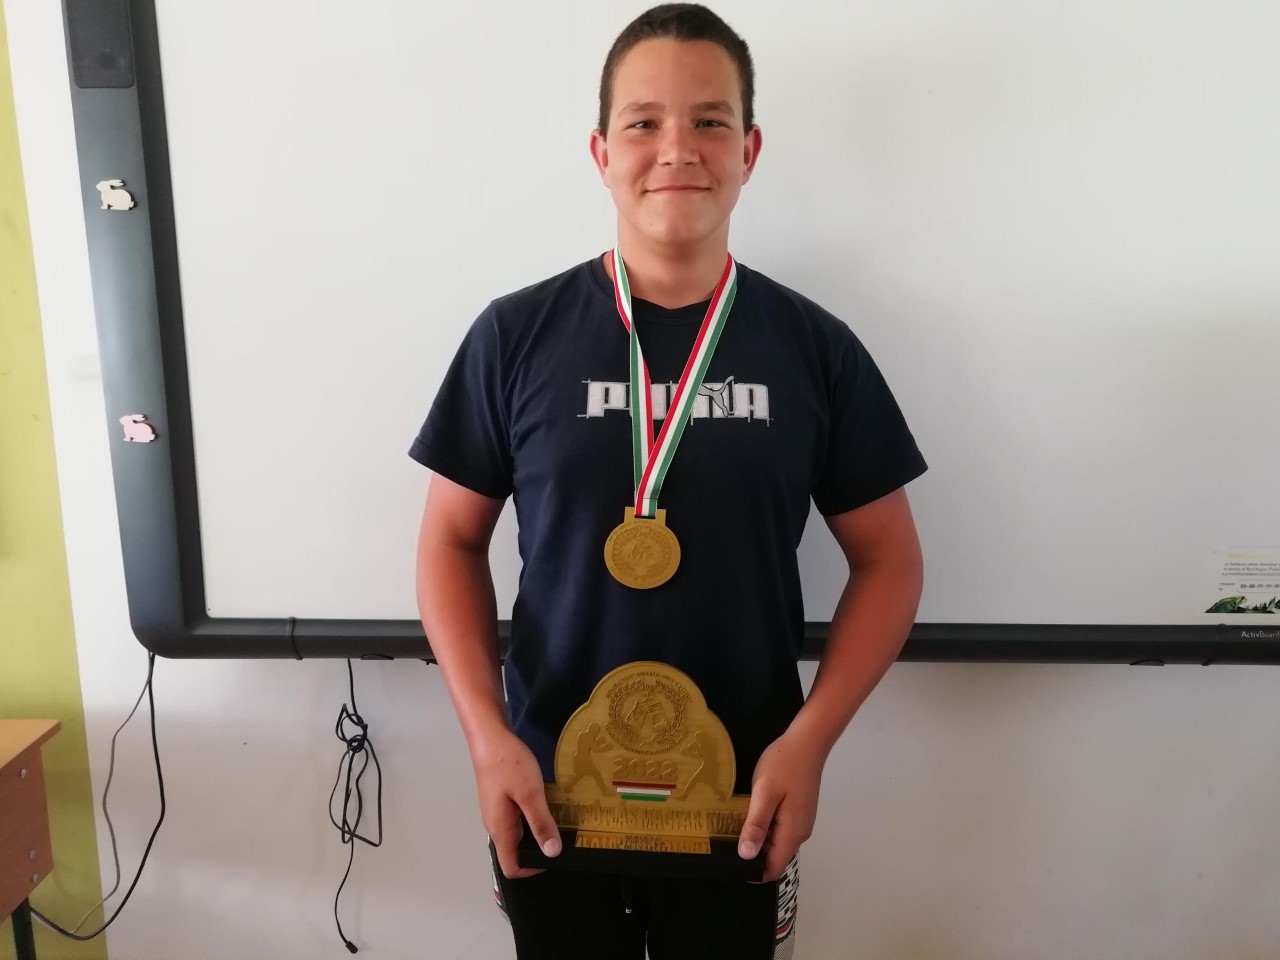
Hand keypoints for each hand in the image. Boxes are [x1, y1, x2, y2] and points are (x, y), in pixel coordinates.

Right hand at [470, 730, 560, 878]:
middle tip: (563, 836)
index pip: (511, 867)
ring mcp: (496, 811)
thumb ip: (541, 824)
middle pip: (515, 852)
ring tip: (559, 819)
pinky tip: (546, 802)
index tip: (554, 856)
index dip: (532, 869)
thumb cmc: (508, 765)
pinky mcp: (499, 798)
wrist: (489, 737)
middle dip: (539, 849)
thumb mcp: (530, 794)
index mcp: (500, 830)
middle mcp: (495, 825)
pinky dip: (531, 816)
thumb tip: (552, 853)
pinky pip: (516, 817)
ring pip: (517, 833)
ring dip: (536, 830)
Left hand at [737, 729, 824, 881]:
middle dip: (753, 857)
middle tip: (726, 846)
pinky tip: (750, 815)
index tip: (731, 866)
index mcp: (792, 833)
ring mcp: (801, 821)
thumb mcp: (764, 793)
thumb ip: (756, 825)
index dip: (754, 874)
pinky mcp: (799, 810)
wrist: (808, 742)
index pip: (774, 869)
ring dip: (758, 841)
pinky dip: (765, 828)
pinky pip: (781, 829)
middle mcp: (800, 832)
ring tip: (733, 830)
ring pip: (777, 843)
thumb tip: (746, 856)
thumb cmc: (784, 765)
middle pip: (775, 857)